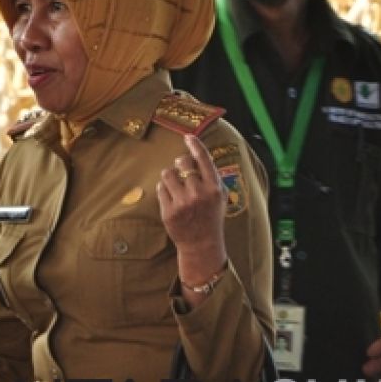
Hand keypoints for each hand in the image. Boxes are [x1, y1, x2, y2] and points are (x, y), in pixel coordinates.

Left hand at [157, 135, 228, 285]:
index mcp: (214, 188)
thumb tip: (198, 155)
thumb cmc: (211, 217)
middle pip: (182, 163)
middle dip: (180, 164)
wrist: (201, 244)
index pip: (203, 159)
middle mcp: (199, 193)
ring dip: (170, 177)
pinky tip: (172, 198)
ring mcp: (182, 202)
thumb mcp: (220, 197)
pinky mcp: (168, 211)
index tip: (188, 137)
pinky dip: (164, 190)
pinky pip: (160, 188)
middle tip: (182, 172)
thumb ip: (212, 177)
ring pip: (167, 173)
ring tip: (176, 186)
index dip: (195, 145)